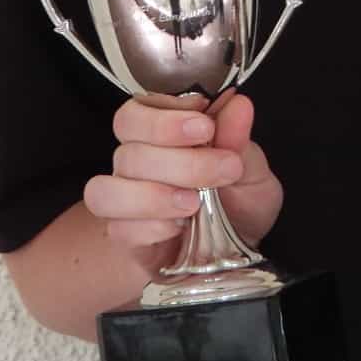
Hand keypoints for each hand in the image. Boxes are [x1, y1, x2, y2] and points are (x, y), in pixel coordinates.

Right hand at [81, 91, 281, 271]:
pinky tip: (178, 228)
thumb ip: (240, 140)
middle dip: (179, 160)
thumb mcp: (252, 171)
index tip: (206, 126)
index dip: (165, 118)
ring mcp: (125, 200)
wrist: (233, 255)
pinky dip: (150, 227)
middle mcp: (136, 162)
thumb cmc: (237, 203)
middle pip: (128, 150)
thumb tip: (238, 105)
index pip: (137, 112)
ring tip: (193, 203)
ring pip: (108, 189)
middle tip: (223, 169)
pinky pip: (119, 228)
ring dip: (153, 195)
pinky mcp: (124, 236)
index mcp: (161, 133)